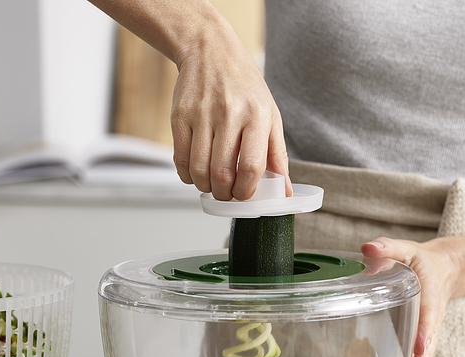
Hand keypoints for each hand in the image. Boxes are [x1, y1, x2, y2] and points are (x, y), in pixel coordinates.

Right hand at [172, 37, 291, 200]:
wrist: (212, 52)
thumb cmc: (244, 87)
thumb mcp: (271, 116)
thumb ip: (278, 155)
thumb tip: (284, 191)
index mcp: (257, 116)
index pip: (253, 166)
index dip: (247, 190)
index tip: (244, 195)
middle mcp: (229, 114)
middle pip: (222, 173)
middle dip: (225, 194)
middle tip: (227, 194)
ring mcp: (202, 114)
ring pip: (199, 170)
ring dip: (205, 187)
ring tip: (212, 185)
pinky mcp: (180, 116)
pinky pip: (180, 159)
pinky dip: (187, 176)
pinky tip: (195, 173)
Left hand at [361, 238, 454, 356]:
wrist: (443, 267)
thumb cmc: (420, 259)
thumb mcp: (405, 249)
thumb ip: (387, 247)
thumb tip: (367, 248)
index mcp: (428, 292)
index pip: (427, 314)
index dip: (424, 331)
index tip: (420, 345)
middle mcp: (432, 312)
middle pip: (430, 337)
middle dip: (424, 356)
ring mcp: (430, 324)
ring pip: (428, 347)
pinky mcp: (426, 331)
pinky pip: (425, 349)